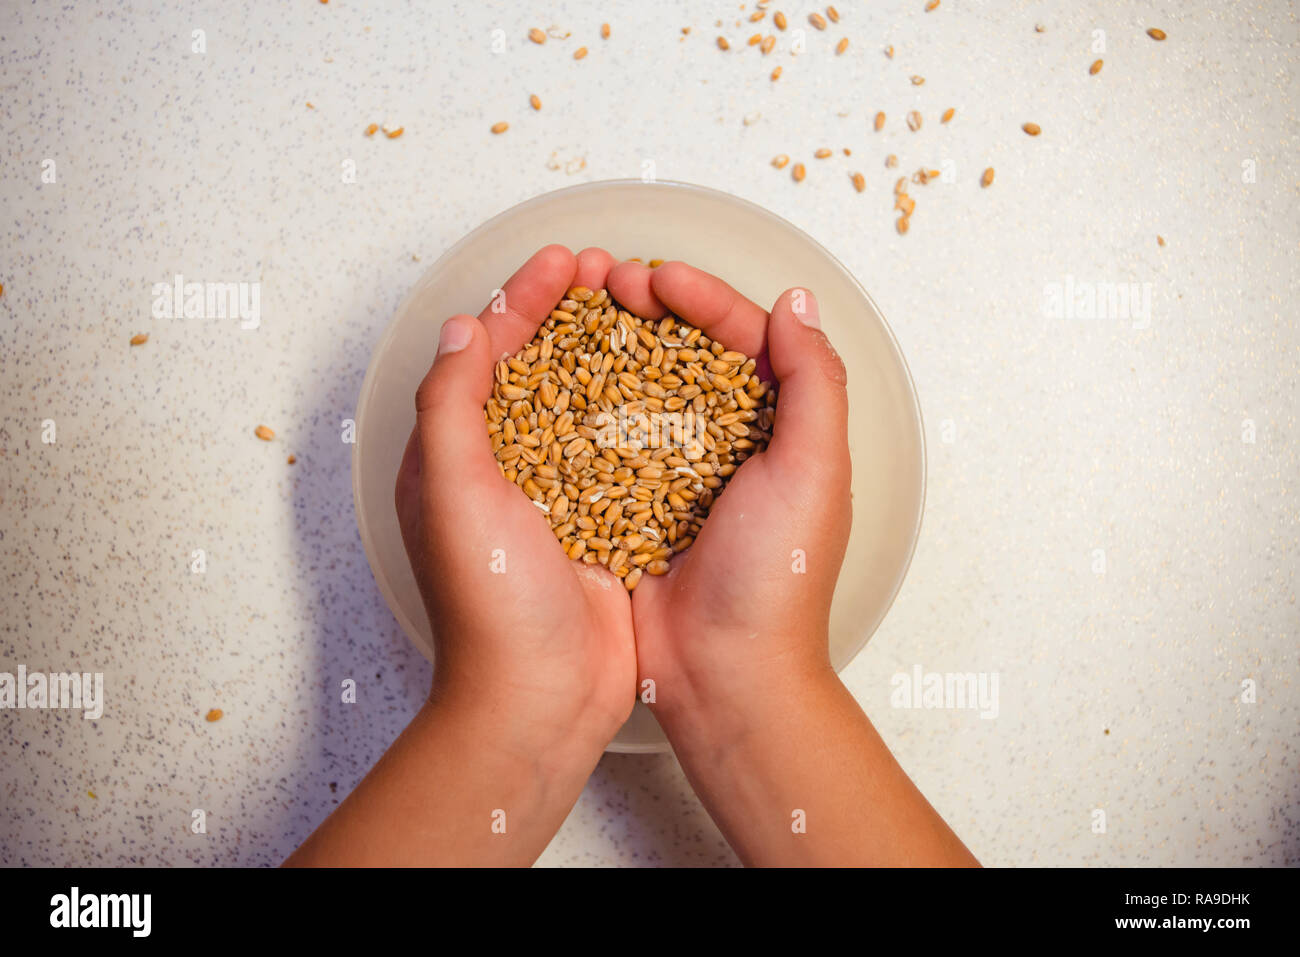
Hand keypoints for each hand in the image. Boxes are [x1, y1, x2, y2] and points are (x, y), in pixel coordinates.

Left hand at [395, 245, 637, 757]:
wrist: (542, 700)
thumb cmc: (491, 608)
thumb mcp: (453, 492)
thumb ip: (450, 405)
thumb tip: (461, 328)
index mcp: (453, 460)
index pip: (484, 355)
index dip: (522, 301)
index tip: (563, 261)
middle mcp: (502, 473)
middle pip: (538, 370)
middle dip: (569, 315)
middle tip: (608, 271)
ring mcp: (554, 499)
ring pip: (582, 405)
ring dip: (609, 354)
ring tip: (645, 312)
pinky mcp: (600, 525)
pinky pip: (621, 452)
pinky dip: (640, 412)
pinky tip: (673, 387)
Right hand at [606, 261, 851, 726]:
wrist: (722, 673)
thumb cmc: (776, 580)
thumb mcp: (815, 470)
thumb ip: (814, 382)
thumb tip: (797, 302)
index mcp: (782, 430)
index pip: (744, 339)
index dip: (703, 298)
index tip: (658, 278)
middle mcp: (729, 445)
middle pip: (685, 354)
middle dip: (647, 310)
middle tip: (606, 282)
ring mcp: (677, 474)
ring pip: (640, 390)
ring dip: (611, 348)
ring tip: (573, 315)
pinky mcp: (632, 504)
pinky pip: (605, 443)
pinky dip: (584, 408)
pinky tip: (554, 382)